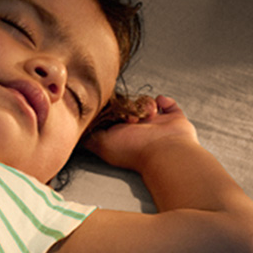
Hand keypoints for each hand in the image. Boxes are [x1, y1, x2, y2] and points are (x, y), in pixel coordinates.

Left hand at [84, 94, 199, 171]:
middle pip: (128, 106)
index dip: (111, 110)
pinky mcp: (173, 118)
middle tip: (132, 118)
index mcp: (121, 134)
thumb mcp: (102, 143)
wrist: (165, 151)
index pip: (112, 114)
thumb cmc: (133, 150)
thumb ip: (90, 136)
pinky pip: (167, 102)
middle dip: (129, 106)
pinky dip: (164, 101)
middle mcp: (137, 129)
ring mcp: (156, 123)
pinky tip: (159, 107)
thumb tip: (79, 131)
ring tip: (149, 115)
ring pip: (145, 102)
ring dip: (145, 104)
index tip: (115, 114)